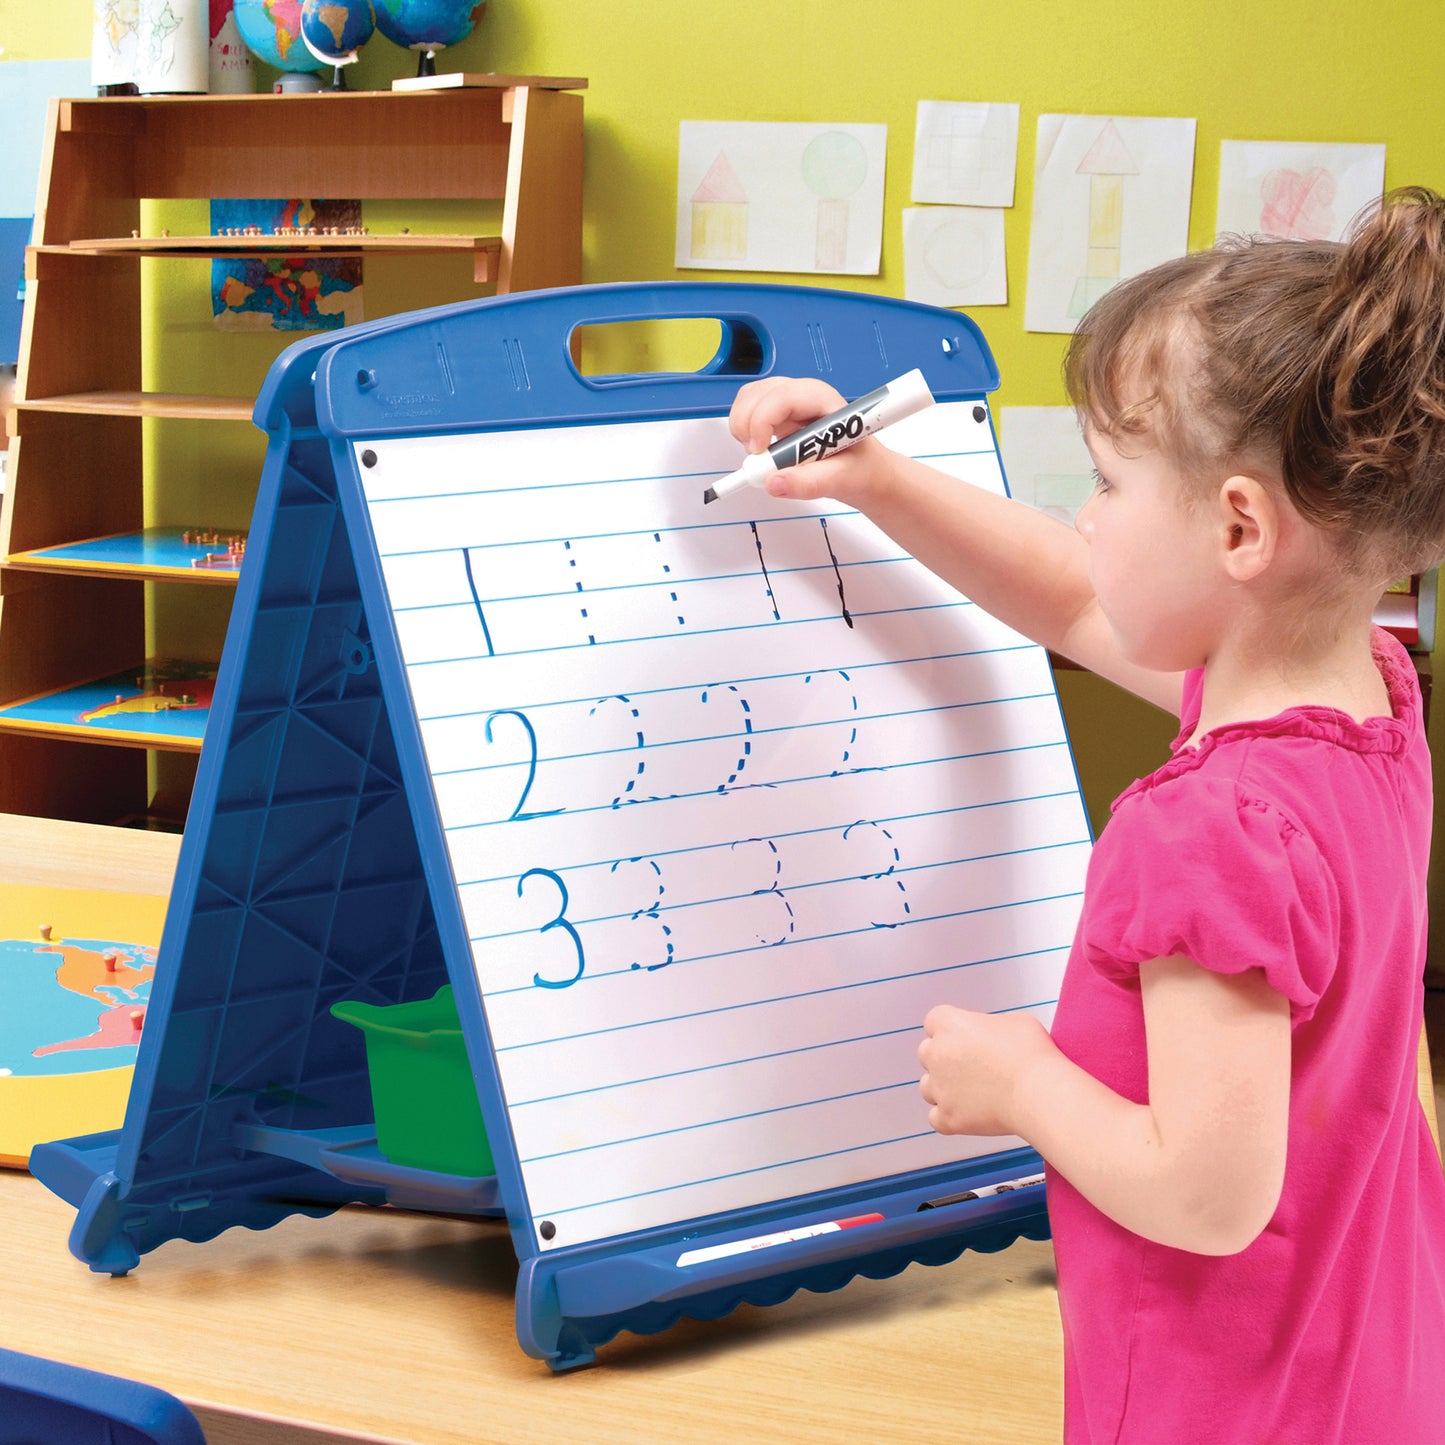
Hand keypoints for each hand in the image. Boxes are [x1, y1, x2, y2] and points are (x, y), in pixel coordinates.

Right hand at [727, 376, 889, 504]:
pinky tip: (761, 453)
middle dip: (748, 426)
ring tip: (761, 458)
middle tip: (758, 460)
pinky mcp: (778, 416)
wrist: (865, 472)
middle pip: (758, 393)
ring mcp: (787, 404)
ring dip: (743, 429)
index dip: (763, 421)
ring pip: (748, 400)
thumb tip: (773, 483)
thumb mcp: (841, 480)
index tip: (759, 452)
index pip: (783, 396)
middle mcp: (803, 395)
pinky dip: (744, 434)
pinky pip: (748, 413)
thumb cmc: (861, 469)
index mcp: (823, 401)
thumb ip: (809, 483)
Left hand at [918, 1004, 1053, 1136]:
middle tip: (972, 1066)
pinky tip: (968, 1113)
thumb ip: (990, 1026)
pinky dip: (949, 1117)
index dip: (951, 1030)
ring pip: (928, 1086)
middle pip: (927, 1053)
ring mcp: (940, 1088)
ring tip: (972, 1092)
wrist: (1038, 1092)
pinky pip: (936, 1118)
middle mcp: (937, 1054)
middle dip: (945, 1058)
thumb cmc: (1031, 1055)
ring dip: (944, 1088)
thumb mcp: (1014, 1021)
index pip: (934, 1021)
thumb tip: (990, 1037)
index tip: (965, 1038)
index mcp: (950, 1025)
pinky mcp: (948, 1117)